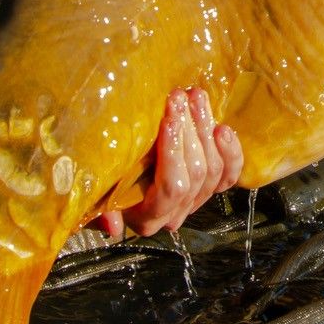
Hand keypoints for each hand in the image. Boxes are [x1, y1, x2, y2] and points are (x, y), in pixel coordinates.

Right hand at [89, 86, 243, 239]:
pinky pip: (230, 174)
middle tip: (179, 97)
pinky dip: (230, 151)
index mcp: (147, 217)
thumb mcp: (93, 187)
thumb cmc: (100, 172)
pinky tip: (223, 128)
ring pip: (213, 169)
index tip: (168, 120)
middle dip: (189, 130)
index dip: (173, 153)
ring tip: (195, 97)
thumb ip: (99, 206)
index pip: (171, 189)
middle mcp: (175, 213)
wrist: (116, 158)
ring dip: (205, 128)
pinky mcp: (212, 185)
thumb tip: (112, 226)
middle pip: (195, 174)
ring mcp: (196, 199)